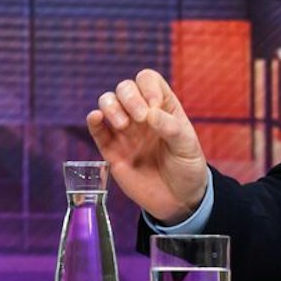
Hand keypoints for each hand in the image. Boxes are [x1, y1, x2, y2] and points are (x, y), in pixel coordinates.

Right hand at [85, 69, 210, 221]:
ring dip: (111, 106)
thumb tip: (150, 114)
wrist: (178, 200)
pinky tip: (96, 118)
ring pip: (108, 103)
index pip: (148, 80)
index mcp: (163, 107)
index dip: (148, 88)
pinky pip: (97, 130)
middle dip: (129, 97)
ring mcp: (125, 131)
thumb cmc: (187, 168)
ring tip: (124, 125)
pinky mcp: (111, 150)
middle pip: (125, 88)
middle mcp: (142, 115)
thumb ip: (171, 127)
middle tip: (140, 119)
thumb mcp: (187, 146)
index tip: (154, 108)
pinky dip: (93, 120)